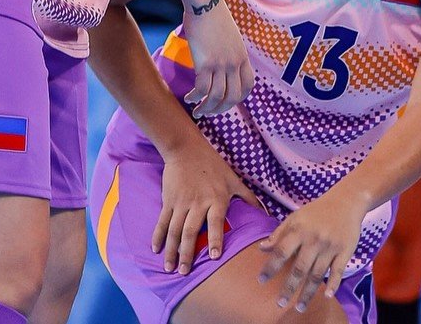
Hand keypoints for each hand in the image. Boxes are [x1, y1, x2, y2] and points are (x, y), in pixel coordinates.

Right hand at [154, 141, 264, 273]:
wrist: (186, 149)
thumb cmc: (213, 165)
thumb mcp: (233, 179)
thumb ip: (248, 197)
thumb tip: (264, 213)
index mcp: (216, 199)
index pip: (216, 222)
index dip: (216, 239)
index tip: (214, 257)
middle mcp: (198, 203)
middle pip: (190, 232)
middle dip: (187, 253)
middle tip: (185, 272)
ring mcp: (181, 203)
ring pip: (174, 230)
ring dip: (171, 250)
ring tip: (169, 268)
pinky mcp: (169, 200)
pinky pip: (162, 221)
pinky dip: (158, 236)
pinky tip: (155, 250)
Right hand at [183, 0, 253, 117]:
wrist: (205, 2)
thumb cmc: (212, 15)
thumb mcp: (229, 36)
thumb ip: (228, 51)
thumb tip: (219, 60)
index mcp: (243, 56)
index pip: (248, 86)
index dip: (238, 98)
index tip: (227, 102)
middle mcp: (235, 63)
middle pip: (233, 97)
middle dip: (221, 109)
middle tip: (210, 112)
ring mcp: (221, 64)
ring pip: (216, 97)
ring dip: (206, 109)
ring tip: (197, 112)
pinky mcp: (205, 63)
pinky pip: (201, 89)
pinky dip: (195, 97)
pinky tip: (188, 98)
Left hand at [257, 193, 364, 312]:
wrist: (347, 200)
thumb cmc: (318, 210)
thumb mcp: (296, 216)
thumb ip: (279, 233)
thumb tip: (262, 248)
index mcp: (299, 230)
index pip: (281, 251)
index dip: (270, 267)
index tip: (261, 281)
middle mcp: (314, 240)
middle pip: (299, 268)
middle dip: (289, 287)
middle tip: (279, 303)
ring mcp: (330, 246)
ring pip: (317, 274)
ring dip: (308, 293)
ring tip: (299, 307)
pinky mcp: (345, 251)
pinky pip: (338, 271)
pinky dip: (333, 284)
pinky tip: (327, 295)